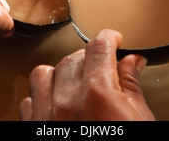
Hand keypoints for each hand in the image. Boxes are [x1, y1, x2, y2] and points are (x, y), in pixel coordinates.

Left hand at [19, 29, 154, 120]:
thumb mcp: (140, 119)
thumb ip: (132, 85)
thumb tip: (133, 61)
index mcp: (98, 94)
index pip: (99, 46)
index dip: (108, 37)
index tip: (112, 39)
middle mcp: (67, 102)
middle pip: (73, 58)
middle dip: (89, 58)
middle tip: (102, 69)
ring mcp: (47, 118)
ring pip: (44, 73)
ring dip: (61, 74)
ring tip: (75, 83)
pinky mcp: (33, 130)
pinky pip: (29, 100)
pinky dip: (43, 97)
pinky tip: (58, 103)